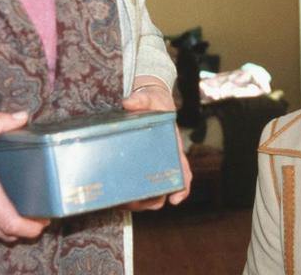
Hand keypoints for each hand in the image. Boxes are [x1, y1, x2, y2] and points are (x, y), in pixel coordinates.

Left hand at [121, 77, 192, 208]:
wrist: (145, 101)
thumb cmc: (153, 101)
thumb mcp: (150, 98)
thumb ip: (141, 99)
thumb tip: (128, 102)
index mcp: (172, 147)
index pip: (183, 171)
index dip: (182, 187)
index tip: (175, 199)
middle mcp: (163, 160)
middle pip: (165, 188)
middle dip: (154, 200)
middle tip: (138, 202)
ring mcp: (150, 165)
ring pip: (151, 192)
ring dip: (141, 202)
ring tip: (124, 203)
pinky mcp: (136, 165)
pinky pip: (136, 186)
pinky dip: (130, 196)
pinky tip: (118, 199)